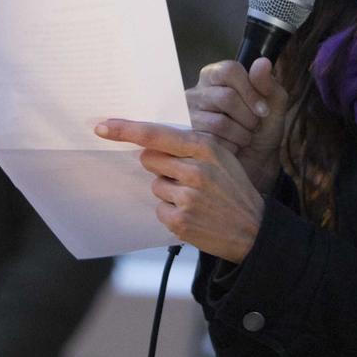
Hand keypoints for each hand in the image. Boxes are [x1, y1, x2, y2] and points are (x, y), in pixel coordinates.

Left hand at [94, 119, 265, 262]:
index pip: (156, 135)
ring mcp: (187, 197)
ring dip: (168, 191)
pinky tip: (193, 214)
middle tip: (183, 176)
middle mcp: (196, 170)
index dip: (126, 129)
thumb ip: (190, 146)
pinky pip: (159, 208)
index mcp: (205, 148)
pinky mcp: (181, 221)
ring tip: (195, 199)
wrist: (254, 230)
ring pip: (154, 185)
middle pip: (149, 159)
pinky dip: (171, 212)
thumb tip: (149, 142)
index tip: (102, 126)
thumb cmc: (233, 190)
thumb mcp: (222, 158)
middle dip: (159, 166)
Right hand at [186, 57, 290, 193]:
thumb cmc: (261, 130)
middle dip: (248, 118)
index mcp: (216, 76)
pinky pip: (212, 143)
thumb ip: (269, 84)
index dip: (250, 90)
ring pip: (219, 123)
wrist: (255, 163)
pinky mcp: (186, 140)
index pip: (229, 70)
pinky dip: (230, 149)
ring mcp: (187, 116)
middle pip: (226, 97)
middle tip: (253, 127)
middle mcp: (197, 92)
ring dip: (241, 136)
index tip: (264, 110)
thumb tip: (262, 62)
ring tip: (243, 139)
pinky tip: (232, 149)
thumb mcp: (274, 106)